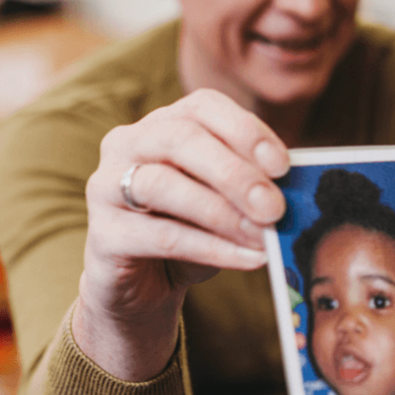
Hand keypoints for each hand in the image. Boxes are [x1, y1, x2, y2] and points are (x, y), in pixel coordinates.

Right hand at [73, 89, 290, 379]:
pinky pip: (159, 236)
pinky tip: (247, 260)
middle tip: (275, 207)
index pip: (202, 106)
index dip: (245, 130)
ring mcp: (106, 186)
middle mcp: (127, 144)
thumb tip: (292, 189)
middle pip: (179, 138)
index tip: (283, 166)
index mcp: (163, 123)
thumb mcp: (228, 202)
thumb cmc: (193, 231)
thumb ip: (252, 187)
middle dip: (234, 172)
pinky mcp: (102, 235)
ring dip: (222, 212)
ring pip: (162, 184)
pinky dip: (210, 248)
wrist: (144, 287)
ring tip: (263, 237)